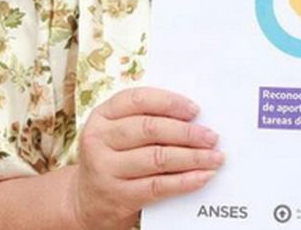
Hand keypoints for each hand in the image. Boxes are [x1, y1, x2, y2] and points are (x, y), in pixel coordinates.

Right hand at [71, 87, 223, 228]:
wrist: (86, 201)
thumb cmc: (112, 158)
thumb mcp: (117, 133)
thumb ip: (144, 120)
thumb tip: (193, 117)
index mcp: (101, 116)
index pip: (137, 99)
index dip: (169, 102)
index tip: (195, 109)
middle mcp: (99, 139)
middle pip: (150, 129)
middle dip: (187, 132)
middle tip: (211, 136)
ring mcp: (106, 169)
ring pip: (158, 158)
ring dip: (192, 157)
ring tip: (214, 157)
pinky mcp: (118, 196)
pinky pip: (158, 186)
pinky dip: (185, 181)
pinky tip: (202, 176)